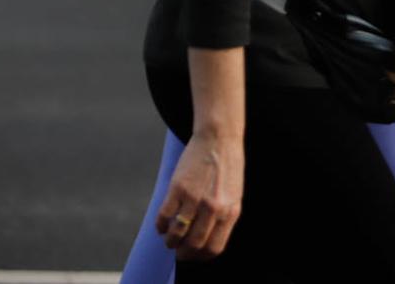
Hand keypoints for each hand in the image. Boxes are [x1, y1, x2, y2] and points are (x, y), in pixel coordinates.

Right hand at [155, 129, 244, 258]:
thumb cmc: (228, 166)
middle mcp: (213, 208)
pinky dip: (160, 226)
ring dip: (170, 242)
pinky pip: (164, 217)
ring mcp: (195, 199)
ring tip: (170, 239)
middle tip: (178, 250)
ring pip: (177, 234)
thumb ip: (223, 216)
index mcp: (230, 211)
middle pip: (194, 245)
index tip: (193, 254)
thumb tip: (208, 240)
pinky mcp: (178, 188)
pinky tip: (162, 225)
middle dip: (183, 253)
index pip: (214, 248)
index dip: (200, 256)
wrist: (219, 137)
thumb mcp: (234, 194)